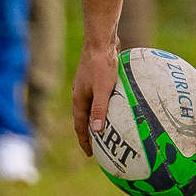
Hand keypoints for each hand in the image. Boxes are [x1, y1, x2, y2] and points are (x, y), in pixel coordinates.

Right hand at [73, 41, 119, 156]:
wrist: (100, 41)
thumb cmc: (102, 64)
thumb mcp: (103, 89)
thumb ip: (100, 109)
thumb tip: (97, 131)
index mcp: (78, 99)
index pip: (80, 126)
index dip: (84, 141)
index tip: (90, 154)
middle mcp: (80, 94)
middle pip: (84, 118)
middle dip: (90, 134)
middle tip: (99, 147)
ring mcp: (87, 86)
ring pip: (91, 108)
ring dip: (97, 120)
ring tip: (107, 130)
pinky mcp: (95, 78)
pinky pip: (99, 98)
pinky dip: (104, 107)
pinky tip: (116, 107)